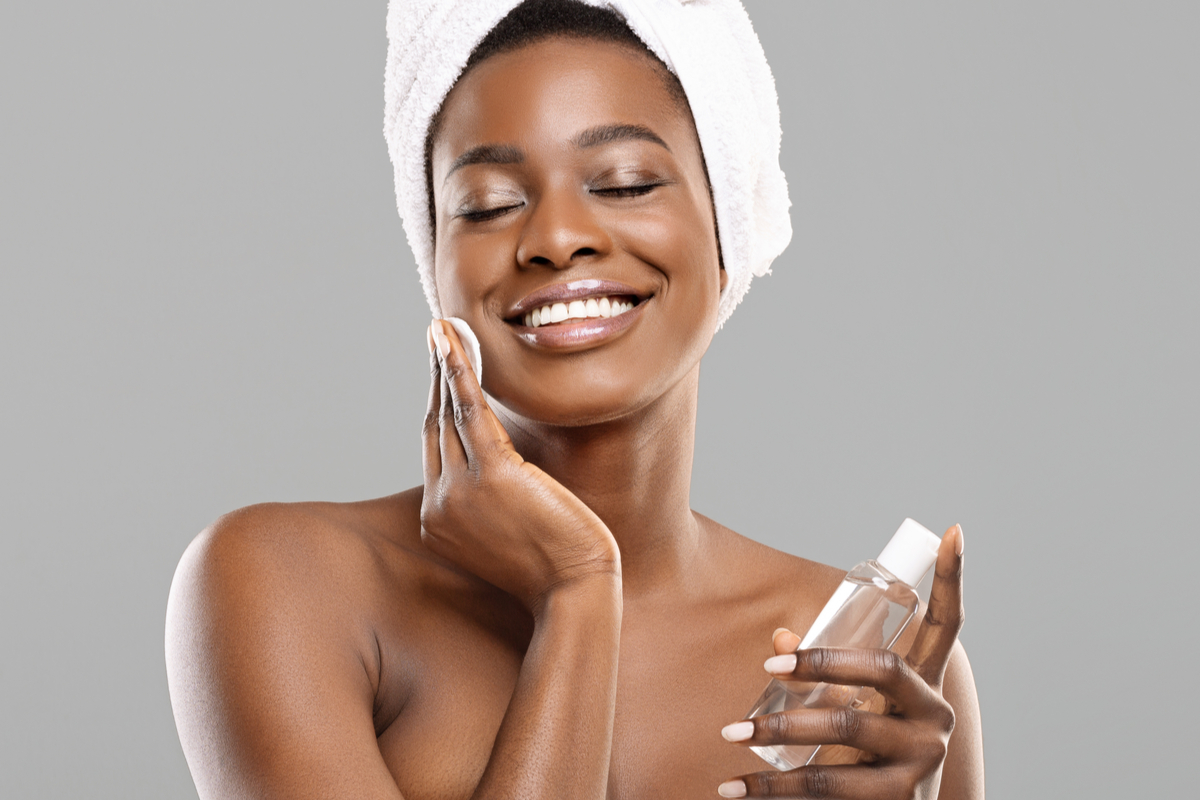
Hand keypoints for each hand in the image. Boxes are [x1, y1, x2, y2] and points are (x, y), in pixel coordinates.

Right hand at [420, 320, 620, 613]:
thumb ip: (497, 499)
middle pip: (436, 425)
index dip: (439, 404)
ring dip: (445, 364)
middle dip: (437, 376)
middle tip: (439, 336)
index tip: (444, 371)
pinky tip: (456, 344)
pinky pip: (470, 411)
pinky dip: (461, 372)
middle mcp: (439, 504)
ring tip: (444, 329)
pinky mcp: (493, 474)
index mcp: (440, 520)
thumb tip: (508, 468)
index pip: (437, 449)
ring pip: (448, 412)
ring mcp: (461, 490)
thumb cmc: (557, 568)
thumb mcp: (512, 531)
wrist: (575, 592)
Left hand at [718, 525, 965, 798]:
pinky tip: (734, 789)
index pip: (947, 626)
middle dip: (822, 663)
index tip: (953, 528)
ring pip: (844, 729)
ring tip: (733, 734)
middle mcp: (934, 716)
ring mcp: (920, 760)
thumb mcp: (856, 711)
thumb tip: (779, 637)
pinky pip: (826, 786)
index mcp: (925, 685)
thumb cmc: (868, 757)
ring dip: (781, 731)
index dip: (952, 579)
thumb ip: (826, 674)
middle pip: (881, 670)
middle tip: (768, 667)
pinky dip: (773, 788)